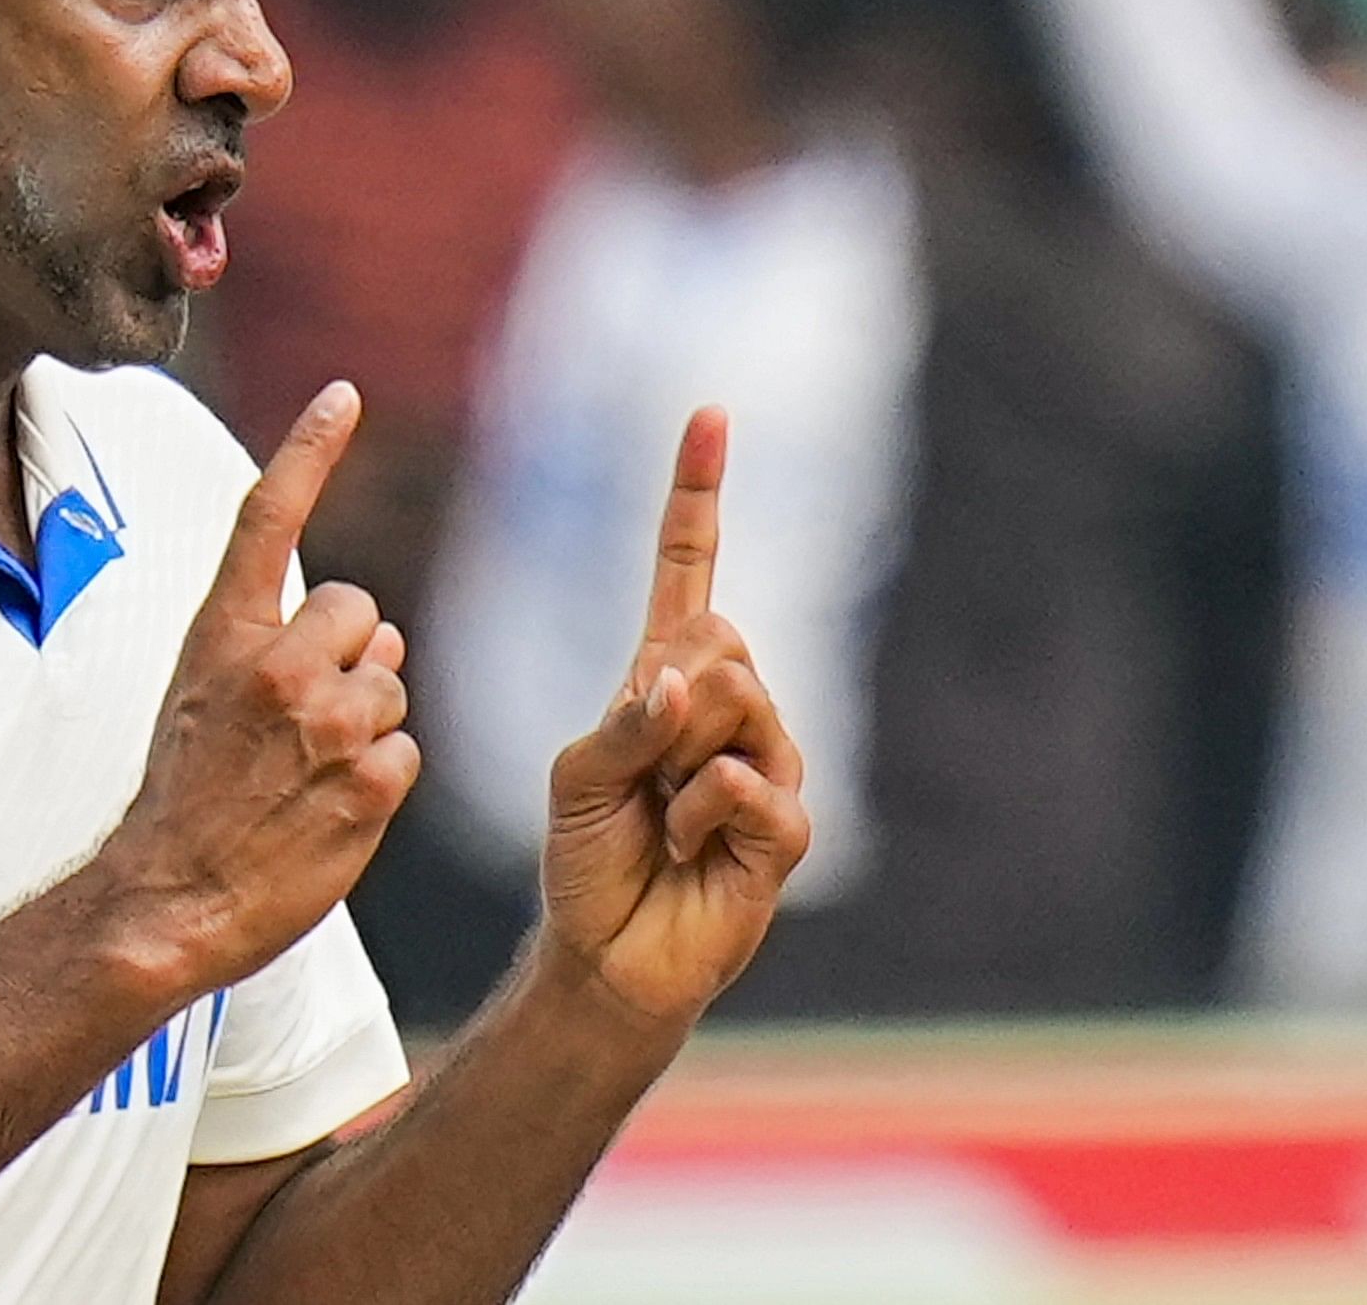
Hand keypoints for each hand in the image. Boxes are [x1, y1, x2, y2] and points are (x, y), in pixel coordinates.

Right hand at [87, 382, 418, 999]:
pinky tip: (330, 811)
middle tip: (302, 723)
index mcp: (223, 635)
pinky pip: (407, 753)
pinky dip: (380, 781)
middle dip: (353, 657)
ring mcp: (328, 719)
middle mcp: (278, 663)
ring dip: (367, 725)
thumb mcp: (201, 698)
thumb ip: (274, 647)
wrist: (168, 899)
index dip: (309, 449)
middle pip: (366, 614)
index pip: (270, 517)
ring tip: (306, 778)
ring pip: (391, 686)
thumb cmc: (184, 800)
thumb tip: (379, 627)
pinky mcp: (371, 778)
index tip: (345, 395)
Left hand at [534, 409, 809, 1028]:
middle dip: (662, 700)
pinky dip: (696, 816)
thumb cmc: (587, 857)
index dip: (697, 495)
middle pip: (716, 637)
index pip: (689, 570)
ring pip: (737, 699)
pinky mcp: (788, 825)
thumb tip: (683, 679)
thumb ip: (626, 721)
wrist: (609, 952)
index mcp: (667, 675)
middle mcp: (729, 706)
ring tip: (662, 817)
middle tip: (640, 773)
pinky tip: (687, 848)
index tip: (707, 415)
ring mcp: (767, 761)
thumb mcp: (577, 775)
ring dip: (675, 761)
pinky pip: (746, 783)